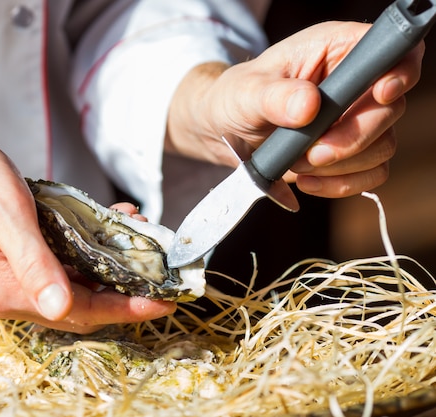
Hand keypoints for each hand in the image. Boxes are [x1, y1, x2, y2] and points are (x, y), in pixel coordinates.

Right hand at [0, 118, 174, 333]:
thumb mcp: (8, 219)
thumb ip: (35, 265)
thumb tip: (61, 308)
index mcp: (9, 291)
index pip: (82, 312)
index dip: (126, 310)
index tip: (165, 304)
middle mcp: (13, 293)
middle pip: (83, 305)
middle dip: (126, 292)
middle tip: (161, 276)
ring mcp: (15, 276)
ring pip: (77, 283)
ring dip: (110, 268)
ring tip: (141, 241)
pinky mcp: (17, 258)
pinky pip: (63, 263)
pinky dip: (90, 250)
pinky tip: (107, 222)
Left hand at [166, 21, 423, 197]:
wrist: (224, 132)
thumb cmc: (234, 99)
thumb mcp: (244, 93)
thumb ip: (273, 97)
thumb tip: (308, 105)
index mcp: (335, 50)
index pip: (390, 52)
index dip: (398, 72)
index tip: (381, 94)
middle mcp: (353, 83)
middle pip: (390, 110)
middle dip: (354, 137)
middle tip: (312, 152)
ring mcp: (356, 119)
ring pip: (383, 146)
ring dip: (341, 164)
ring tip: (296, 162)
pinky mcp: (351, 152)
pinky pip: (371, 174)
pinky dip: (341, 184)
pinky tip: (306, 182)